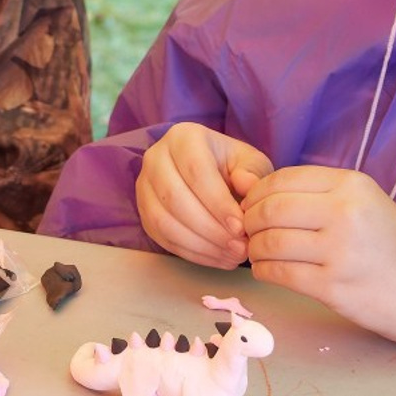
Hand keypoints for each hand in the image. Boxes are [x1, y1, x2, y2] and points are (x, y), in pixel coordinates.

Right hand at [136, 122, 273, 267]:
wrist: (211, 174)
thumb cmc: (233, 167)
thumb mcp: (250, 162)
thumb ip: (252, 172)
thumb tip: (247, 185)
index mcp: (183, 137)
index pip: (196, 170)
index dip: (218, 202)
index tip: (240, 227)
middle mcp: (155, 157)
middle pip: (174, 197)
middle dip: (209, 228)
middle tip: (239, 247)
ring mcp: (144, 186)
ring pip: (163, 221)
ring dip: (199, 245)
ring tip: (231, 256)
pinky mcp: (143, 212)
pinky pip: (161, 238)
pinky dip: (191, 253)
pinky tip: (218, 258)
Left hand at [241, 166, 395, 343]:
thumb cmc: (391, 243)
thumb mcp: (363, 201)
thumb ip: (317, 193)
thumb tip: (255, 192)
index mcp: (350, 185)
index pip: (283, 179)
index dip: (256, 193)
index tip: (250, 205)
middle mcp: (345, 212)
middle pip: (271, 209)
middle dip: (249, 220)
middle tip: (246, 230)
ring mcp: (339, 251)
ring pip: (271, 242)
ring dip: (254, 248)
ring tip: (256, 251)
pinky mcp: (334, 287)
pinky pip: (281, 274)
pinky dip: (264, 271)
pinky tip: (267, 270)